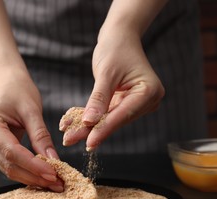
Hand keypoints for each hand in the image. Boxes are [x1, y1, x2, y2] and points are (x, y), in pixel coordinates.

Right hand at [0, 75, 62, 191]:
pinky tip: (42, 175)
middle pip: (9, 165)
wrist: (6, 82)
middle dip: (34, 176)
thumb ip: (41, 135)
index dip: (33, 166)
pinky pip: (10, 164)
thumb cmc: (18, 89)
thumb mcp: (32, 109)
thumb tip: (53, 159)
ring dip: (31, 178)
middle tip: (57, 183)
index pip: (12, 152)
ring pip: (9, 169)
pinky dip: (27, 171)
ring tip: (53, 182)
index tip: (52, 173)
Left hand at [61, 28, 164, 150]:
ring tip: (68, 135)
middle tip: (70, 140)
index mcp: (149, 92)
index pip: (123, 115)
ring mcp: (137, 104)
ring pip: (109, 119)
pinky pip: (107, 113)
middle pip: (116, 120)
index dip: (104, 129)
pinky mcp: (126, 104)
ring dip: (88, 126)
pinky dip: (91, 117)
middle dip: (92, 130)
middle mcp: (147, 101)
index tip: (89, 143)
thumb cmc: (115, 49)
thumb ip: (99, 99)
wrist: (119, 37)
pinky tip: (73, 125)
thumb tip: (89, 123)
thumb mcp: (106, 73)